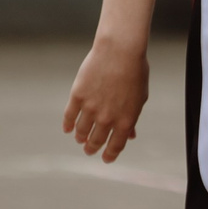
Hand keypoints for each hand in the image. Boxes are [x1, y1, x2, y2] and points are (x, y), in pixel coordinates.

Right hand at [62, 35, 149, 162]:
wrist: (120, 50)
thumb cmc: (135, 71)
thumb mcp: (140, 97)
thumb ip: (132, 118)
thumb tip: (130, 135)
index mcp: (125, 120)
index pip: (115, 145)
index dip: (109, 155)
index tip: (105, 158)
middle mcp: (107, 118)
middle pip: (96, 141)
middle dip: (92, 148)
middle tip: (89, 150)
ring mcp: (91, 108)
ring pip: (81, 131)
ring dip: (80, 137)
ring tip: (80, 139)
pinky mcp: (77, 96)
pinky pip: (69, 116)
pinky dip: (67, 125)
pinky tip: (67, 128)